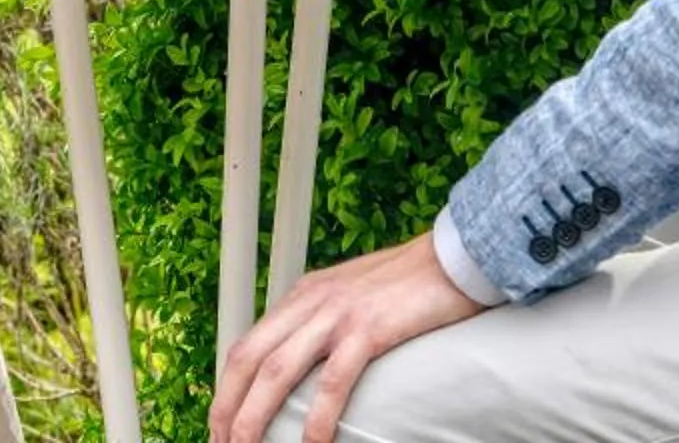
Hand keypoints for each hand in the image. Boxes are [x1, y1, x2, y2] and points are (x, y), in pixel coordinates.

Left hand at [211, 234, 485, 442]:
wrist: (457, 254)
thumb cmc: (412, 282)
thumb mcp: (353, 296)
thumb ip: (326, 323)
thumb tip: (310, 366)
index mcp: (304, 295)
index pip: (248, 345)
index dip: (227, 388)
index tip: (221, 422)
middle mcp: (311, 301)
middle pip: (249, 359)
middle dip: (227, 407)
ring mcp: (337, 314)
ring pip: (278, 371)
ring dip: (254, 416)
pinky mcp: (369, 328)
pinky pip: (333, 380)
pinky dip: (317, 417)